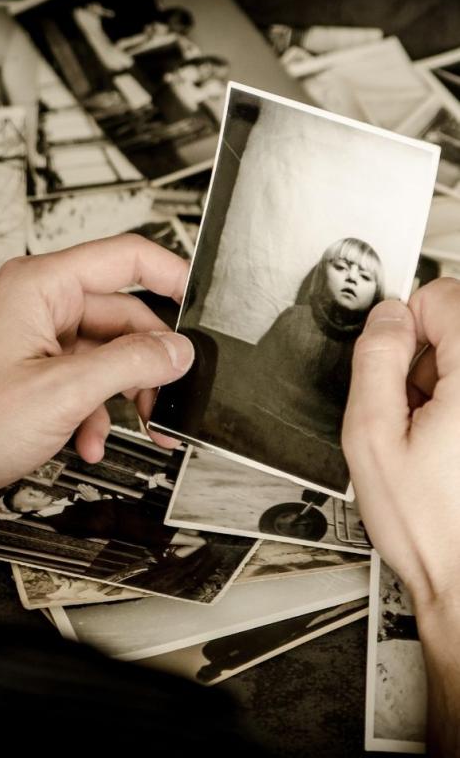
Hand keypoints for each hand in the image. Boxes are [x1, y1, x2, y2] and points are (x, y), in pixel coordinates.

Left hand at [0, 234, 193, 533]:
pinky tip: (86, 441)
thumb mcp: (62, 393)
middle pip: (119, 315)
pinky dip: (90, 409)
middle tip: (166, 400)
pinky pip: (77, 378)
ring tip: (131, 429)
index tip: (200, 300)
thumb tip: (175, 350)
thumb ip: (130, 364)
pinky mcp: (23, 370)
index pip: (125, 257)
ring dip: (119, 394)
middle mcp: (32, 304)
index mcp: (38, 286)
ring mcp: (27, 338)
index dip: (171, 274)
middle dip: (147, 362)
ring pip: (101, 353)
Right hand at [342, 278, 459, 606]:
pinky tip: (448, 445)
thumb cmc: (429, 525)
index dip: (406, 322)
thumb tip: (385, 318)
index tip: (391, 358)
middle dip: (423, 356)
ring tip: (427, 435)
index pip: (443, 297)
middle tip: (406, 407)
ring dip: (441, 384)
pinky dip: (454, 407)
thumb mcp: (370, 436)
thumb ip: (375, 363)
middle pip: (457, 324)